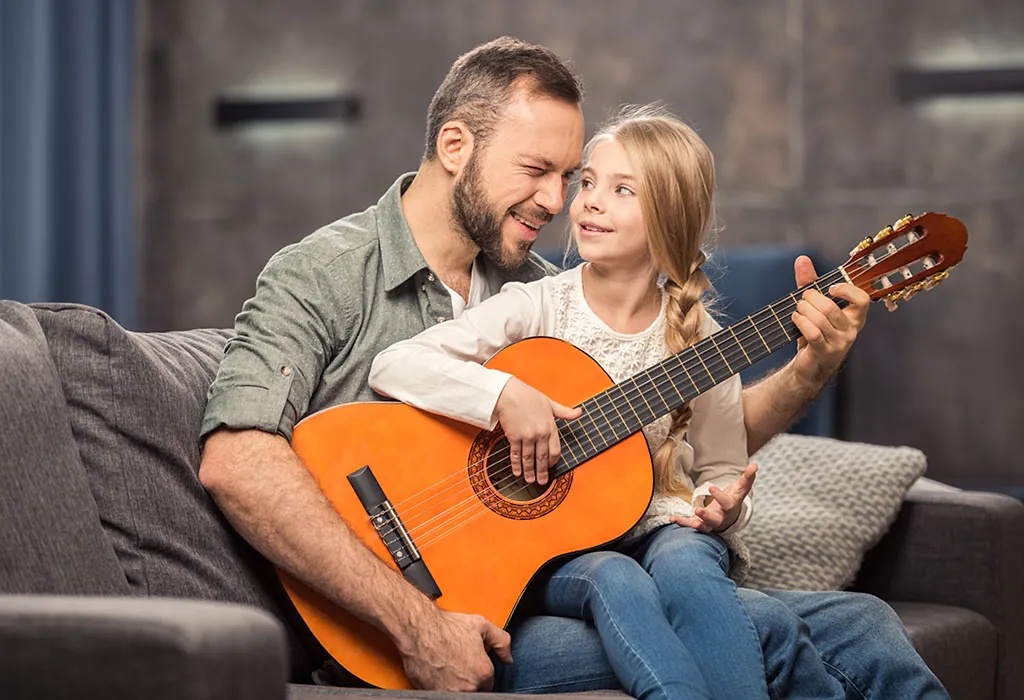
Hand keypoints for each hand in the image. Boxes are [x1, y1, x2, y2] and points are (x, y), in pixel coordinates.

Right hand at [401, 608, 512, 690]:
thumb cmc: (445, 628)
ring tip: (450, 668)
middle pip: (476, 690)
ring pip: (461, 694)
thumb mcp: (481, 625)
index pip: (489, 682)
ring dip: (458, 685)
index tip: (474, 665)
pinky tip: (440, 673)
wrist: (418, 631)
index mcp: (483, 672)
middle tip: (461, 665)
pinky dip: (444, 687)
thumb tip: (508, 656)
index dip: (482, 672)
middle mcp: (468, 687)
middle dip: (471, 680)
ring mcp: (451, 693)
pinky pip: (444, 695)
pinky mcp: (434, 695)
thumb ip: (502, 641)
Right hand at [494, 377, 581, 484]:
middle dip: (542, 472)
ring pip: (529, 459)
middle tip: (542, 482)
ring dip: (529, 472)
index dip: (553, 462)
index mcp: (550, 426)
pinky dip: (516, 465)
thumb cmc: (528, 396)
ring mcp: (527, 436)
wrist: (508, 393)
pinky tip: (517, 472)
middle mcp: (540, 433)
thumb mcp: (549, 403)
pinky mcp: (514, 437)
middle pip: (542, 458)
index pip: (555, 450)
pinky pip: (516, 454)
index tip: (550, 467)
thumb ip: (564, 412)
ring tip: (530, 480)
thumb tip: (579, 412)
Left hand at [671, 464, 756, 532]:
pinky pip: (690, 524)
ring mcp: (709, 522)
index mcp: (729, 508)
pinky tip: (672, 518)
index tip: (711, 488)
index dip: (720, 497)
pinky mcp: (700, 523)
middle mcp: (720, 518)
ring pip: (704, 527)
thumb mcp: (740, 489)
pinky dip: (682, 522)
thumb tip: (754, 465)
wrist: (728, 516)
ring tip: (689, 520)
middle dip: (706, 516)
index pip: (727, 504)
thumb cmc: (733, 500)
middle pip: (715, 520)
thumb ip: (747, 478)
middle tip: (698, 511)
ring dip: (696, 524)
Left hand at [790, 256, 870, 390]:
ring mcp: (839, 343)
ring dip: (803, 310)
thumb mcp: (813, 306)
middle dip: (811, 298)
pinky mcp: (825, 352)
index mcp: (854, 316)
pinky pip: (813, 332)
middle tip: (802, 299)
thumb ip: (809, 282)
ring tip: (797, 310)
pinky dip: (800, 322)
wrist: (809, 366)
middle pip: (831, 307)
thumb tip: (802, 259)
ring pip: (821, 318)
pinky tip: (795, 319)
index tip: (830, 288)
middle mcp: (851, 330)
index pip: (863, 299)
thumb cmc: (814, 332)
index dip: (846, 290)